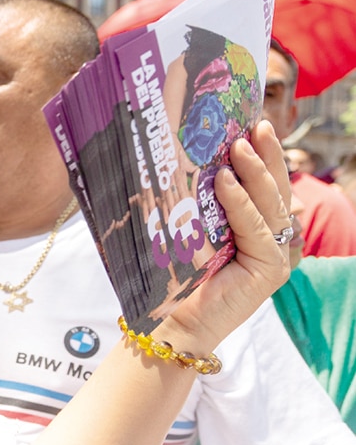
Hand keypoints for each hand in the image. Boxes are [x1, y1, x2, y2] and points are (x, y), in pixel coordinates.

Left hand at [163, 121, 290, 347]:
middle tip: (257, 125)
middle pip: (276, 191)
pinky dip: (240, 203)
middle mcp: (273, 241)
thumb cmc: (174, 275)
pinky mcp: (269, 271)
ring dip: (255, 172)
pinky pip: (256, 228)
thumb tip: (193, 159)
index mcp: (258, 229)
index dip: (264, 156)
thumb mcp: (192, 229)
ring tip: (239, 145)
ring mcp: (275, 256)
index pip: (266, 186)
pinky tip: (226, 181)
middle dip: (268, 155)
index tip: (253, 124)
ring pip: (271, 205)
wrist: (168, 320)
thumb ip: (203, 202)